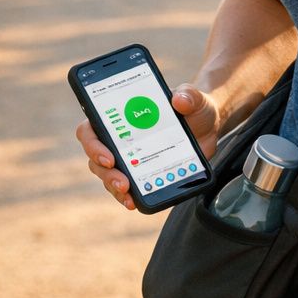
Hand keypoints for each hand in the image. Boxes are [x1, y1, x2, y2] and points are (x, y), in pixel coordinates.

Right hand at [75, 84, 220, 210]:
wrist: (206, 127)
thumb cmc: (192, 108)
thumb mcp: (193, 98)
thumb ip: (188, 95)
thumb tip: (179, 99)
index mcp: (120, 116)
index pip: (91, 128)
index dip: (92, 143)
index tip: (108, 156)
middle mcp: (118, 138)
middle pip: (96, 157)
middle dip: (105, 172)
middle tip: (122, 181)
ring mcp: (128, 158)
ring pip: (107, 175)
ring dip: (113, 186)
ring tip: (128, 196)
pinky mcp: (141, 174)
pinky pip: (125, 189)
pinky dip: (127, 197)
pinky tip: (134, 202)